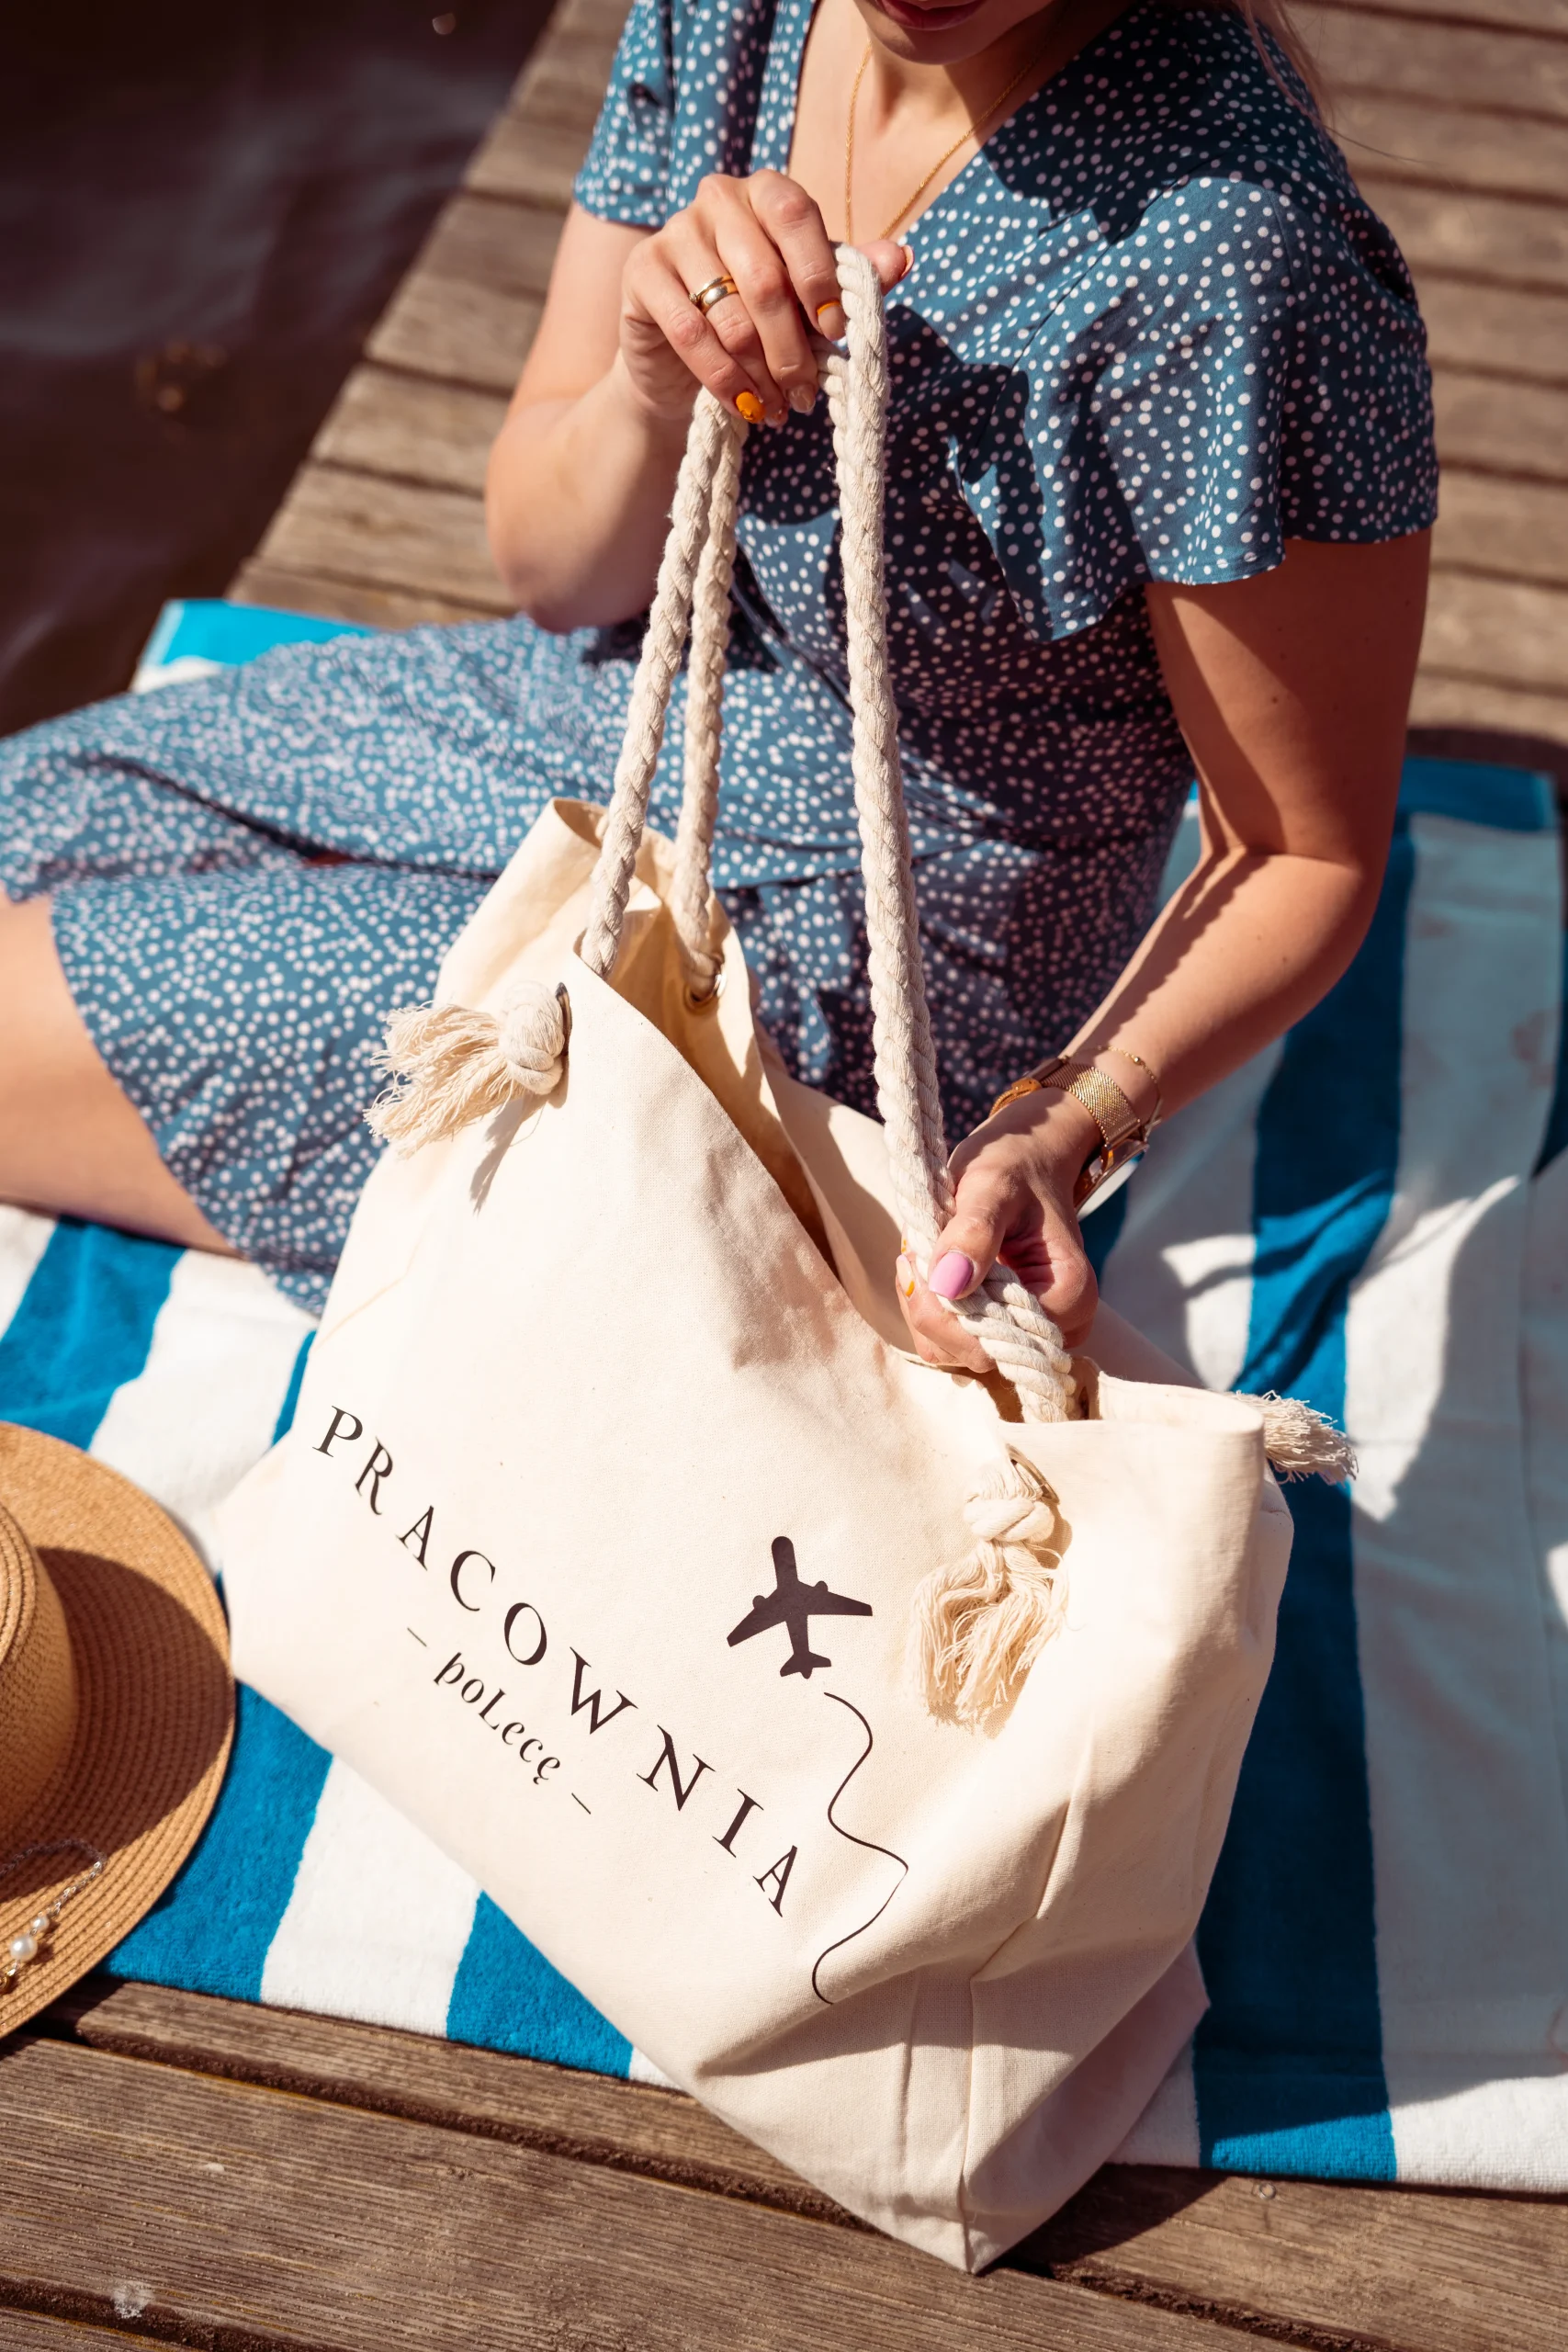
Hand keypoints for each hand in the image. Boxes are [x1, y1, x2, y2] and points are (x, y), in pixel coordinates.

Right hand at [615, 171, 909, 426]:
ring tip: (778, 408)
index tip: (837, 332)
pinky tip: (745, 405)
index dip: (820, 277)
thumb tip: (901, 259)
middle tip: (806, 393)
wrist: (683, 364)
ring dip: (760, 373)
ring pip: (729, 314)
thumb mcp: (810, 301)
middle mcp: (717, 198)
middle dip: (792, 348)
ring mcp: (674, 232)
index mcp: (765, 192)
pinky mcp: (642, 273)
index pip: (796, 216)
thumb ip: (852, 279)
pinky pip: (691, 334)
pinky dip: (724, 379)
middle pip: (765, 278)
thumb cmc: (759, 322)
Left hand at [896, 1094, 1102, 1373]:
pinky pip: (954, 1341)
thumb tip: (949, 1286)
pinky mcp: (1008, 1331)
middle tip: (915, 1251)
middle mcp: (1061, 1327)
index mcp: (1070, 1296)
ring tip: (925, 1254)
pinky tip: (932, 1269)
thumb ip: (974, 1233)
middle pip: (974, 1354)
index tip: (917, 1257)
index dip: (945, 1311)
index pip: (995, 1343)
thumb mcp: (991, 1186)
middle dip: (932, 1307)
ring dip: (927, 1307)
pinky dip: (932, 1309)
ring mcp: (1033, 1335)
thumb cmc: (1014, 1167)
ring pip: (956, 1352)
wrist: (1026, 1160)